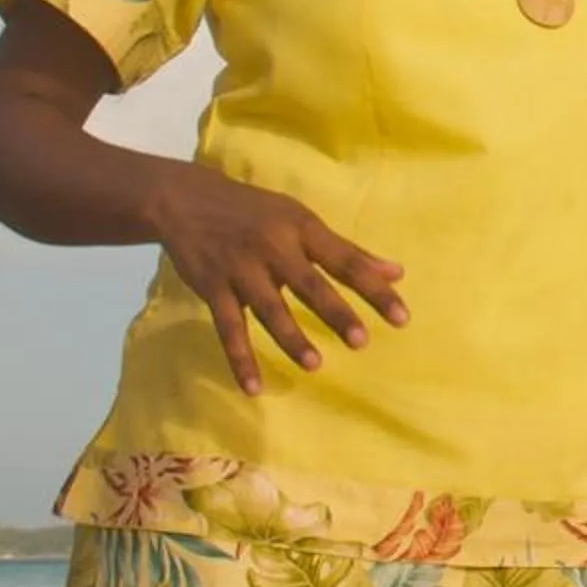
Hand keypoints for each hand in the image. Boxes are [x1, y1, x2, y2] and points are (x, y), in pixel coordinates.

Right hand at [145, 165, 406, 394]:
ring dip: (291, 338)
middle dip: (336, 313)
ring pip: (270, 309)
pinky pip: (228, 328)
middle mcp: (274, 248)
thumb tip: (396, 273)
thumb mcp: (302, 219)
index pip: (347, 261)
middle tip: (361, 341)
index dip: (375, 289)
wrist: (185, 200)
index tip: (401, 317)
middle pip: (310, 285)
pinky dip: (239, 359)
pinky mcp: (212, 288)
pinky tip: (253, 387)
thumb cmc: (257, 212)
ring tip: (315, 364)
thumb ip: (348, 250)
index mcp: (303, 229)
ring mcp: (240, 270)